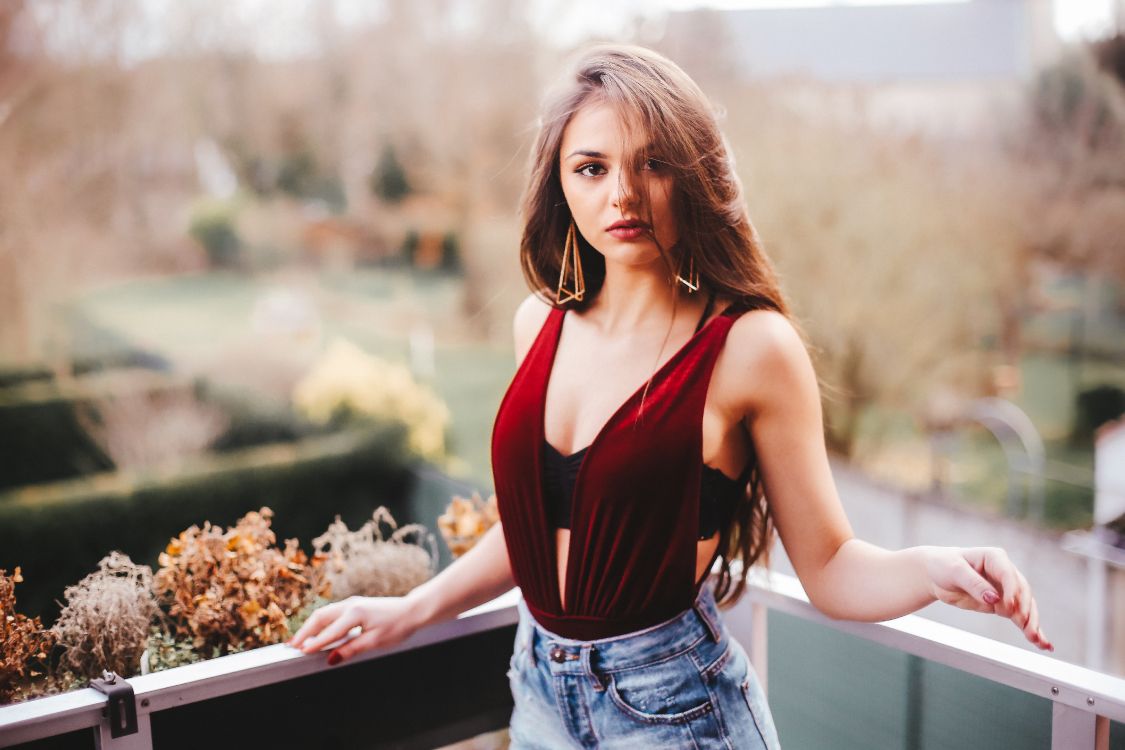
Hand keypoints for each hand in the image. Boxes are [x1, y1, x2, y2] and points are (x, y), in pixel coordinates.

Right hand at [287, 595, 422, 664]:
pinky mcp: (354, 605)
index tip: (301, 653)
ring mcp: (352, 603)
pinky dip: (320, 623)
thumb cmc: (397, 625)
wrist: (412, 610)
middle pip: (320, 618)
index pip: (329, 632)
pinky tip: (316, 633)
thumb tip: (331, 659)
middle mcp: (350, 604)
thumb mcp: (375, 641)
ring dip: (310, 627)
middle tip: (291, 647)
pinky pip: (331, 613)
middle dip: (305, 632)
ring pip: (324, 614)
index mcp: (355, 613)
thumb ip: (351, 649)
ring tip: (298, 641)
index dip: (314, 644)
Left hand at [923, 546, 1052, 651]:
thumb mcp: (954, 571)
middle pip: (1022, 593)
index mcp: (995, 558)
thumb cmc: (944, 565)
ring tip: (1038, 641)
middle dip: (1026, 611)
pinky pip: (1019, 617)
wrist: (935, 574)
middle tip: (1026, 628)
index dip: (1011, 591)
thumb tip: (994, 598)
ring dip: (1033, 624)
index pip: (1009, 575)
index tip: (1010, 607)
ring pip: (1025, 607)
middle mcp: (1005, 572)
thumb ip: (974, 583)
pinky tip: (1042, 643)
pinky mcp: (1003, 604)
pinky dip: (1029, 629)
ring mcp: (1006, 589)